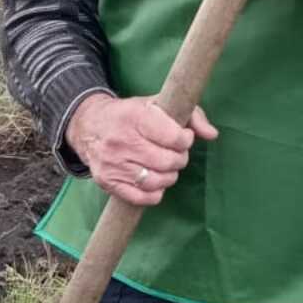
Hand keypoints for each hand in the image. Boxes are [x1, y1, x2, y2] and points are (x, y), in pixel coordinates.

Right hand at [67, 92, 218, 206]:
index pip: (174, 138)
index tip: (183, 137)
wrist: (89, 126)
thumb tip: (212, 134)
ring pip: (157, 181)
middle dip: (179, 159)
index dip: (186, 140)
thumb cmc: (131, 115)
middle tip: (176, 154)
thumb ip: (191, 116)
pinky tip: (155, 182)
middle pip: (167, 162)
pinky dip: (155, 193)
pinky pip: (141, 197)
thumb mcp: (158, 105)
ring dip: (169, 177)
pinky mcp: (107, 181)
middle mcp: (122, 141)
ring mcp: (113, 164)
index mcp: (135, 117)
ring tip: (165, 167)